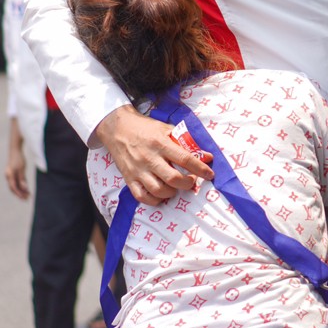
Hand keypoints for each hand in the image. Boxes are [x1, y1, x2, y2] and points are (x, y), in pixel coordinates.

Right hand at [5, 143, 29, 200]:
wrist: (15, 150)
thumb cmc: (19, 159)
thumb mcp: (21, 169)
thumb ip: (22, 179)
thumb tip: (24, 188)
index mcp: (9, 175)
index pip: (13, 187)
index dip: (19, 193)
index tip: (24, 198)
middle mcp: (9, 176)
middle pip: (14, 188)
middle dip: (20, 194)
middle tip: (27, 199)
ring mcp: (11, 175)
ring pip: (15, 185)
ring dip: (21, 190)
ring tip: (28, 195)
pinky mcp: (14, 173)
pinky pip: (17, 181)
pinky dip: (22, 185)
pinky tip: (27, 189)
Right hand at [95, 104, 213, 205]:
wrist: (117, 128)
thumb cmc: (145, 128)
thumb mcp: (166, 129)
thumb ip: (185, 141)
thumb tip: (206, 155)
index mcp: (161, 144)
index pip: (185, 159)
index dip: (200, 168)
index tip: (210, 174)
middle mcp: (149, 158)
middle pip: (173, 178)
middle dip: (188, 183)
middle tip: (191, 180)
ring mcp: (138, 170)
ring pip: (158, 190)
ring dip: (172, 192)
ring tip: (176, 187)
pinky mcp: (128, 179)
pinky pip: (142, 196)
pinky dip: (154, 200)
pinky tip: (161, 195)